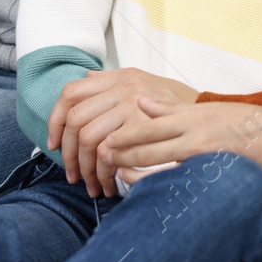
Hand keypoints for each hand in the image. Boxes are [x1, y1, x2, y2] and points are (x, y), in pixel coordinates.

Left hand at [47, 68, 196, 197]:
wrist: (207, 111)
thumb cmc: (175, 101)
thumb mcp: (143, 81)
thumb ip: (113, 82)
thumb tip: (86, 79)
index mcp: (118, 76)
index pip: (71, 92)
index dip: (55, 120)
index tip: (53, 145)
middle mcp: (123, 86)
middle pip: (77, 120)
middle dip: (70, 154)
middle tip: (73, 176)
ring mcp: (134, 103)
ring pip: (91, 139)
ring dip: (89, 168)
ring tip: (93, 185)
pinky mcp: (145, 124)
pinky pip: (112, 151)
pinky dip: (106, 171)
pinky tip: (111, 182)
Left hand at [105, 97, 261, 191]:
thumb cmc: (242, 124)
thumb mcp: (206, 110)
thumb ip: (172, 109)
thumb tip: (141, 103)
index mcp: (192, 114)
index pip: (150, 123)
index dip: (126, 133)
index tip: (107, 139)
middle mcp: (194, 130)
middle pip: (150, 142)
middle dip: (123, 151)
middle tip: (102, 156)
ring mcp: (203, 151)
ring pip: (160, 162)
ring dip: (136, 169)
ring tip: (117, 174)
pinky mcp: (213, 168)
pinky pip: (180, 178)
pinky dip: (161, 183)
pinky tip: (148, 189)